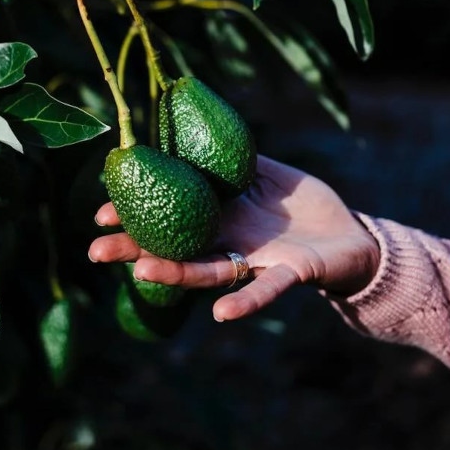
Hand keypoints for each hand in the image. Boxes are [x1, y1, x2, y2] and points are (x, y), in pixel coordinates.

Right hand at [89, 155, 380, 321]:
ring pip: (207, 271)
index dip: (135, 216)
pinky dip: (245, 303)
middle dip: (134, 250)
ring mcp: (254, 260)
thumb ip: (235, 159)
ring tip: (142, 271)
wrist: (354, 235)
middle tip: (95, 251)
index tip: (101, 212)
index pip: (168, 216)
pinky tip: (221, 315)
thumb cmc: (305, 205)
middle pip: (173, 248)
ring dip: (175, 274)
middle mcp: (227, 242)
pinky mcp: (288, 273)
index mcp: (218, 216)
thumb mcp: (267, 171)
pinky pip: (264, 290)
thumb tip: (196, 134)